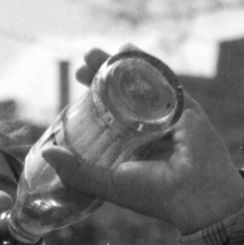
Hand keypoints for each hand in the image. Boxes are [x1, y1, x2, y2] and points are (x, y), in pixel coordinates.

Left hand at [45, 46, 243, 232]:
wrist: (196, 195)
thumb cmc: (154, 194)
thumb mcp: (107, 183)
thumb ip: (76, 172)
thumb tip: (47, 152)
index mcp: (132, 146)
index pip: (110, 113)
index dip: (93, 96)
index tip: (76, 82)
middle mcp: (149, 128)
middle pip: (123, 93)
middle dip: (102, 74)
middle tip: (83, 62)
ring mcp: (167, 115)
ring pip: (140, 82)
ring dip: (119, 63)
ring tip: (94, 53)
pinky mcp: (185, 105)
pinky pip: (163, 78)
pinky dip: (145, 63)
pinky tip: (127, 49)